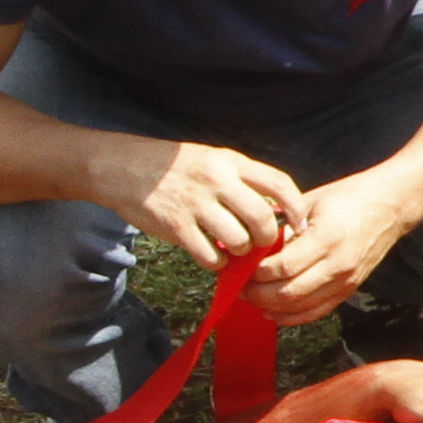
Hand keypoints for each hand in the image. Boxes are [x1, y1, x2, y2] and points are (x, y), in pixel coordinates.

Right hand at [110, 135, 305, 269]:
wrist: (123, 166)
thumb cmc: (175, 167)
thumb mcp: (213, 159)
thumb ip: (242, 180)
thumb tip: (276, 212)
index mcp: (231, 161)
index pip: (279, 184)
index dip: (296, 209)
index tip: (300, 225)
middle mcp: (217, 180)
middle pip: (263, 218)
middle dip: (267, 238)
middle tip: (260, 243)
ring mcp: (196, 203)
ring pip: (239, 241)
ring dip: (240, 252)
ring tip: (231, 247)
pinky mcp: (176, 226)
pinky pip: (210, 256)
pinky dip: (216, 262)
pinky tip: (211, 254)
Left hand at [249, 168, 422, 323]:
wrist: (391, 205)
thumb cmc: (350, 197)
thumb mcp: (311, 203)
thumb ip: (284, 227)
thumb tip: (254, 248)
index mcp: (327, 238)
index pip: (283, 267)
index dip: (257, 273)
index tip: (241, 268)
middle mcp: (338, 264)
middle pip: (289, 292)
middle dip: (259, 293)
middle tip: (240, 286)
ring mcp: (346, 280)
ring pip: (301, 307)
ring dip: (272, 307)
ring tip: (253, 298)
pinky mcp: (350, 289)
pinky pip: (317, 312)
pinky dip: (292, 317)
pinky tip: (274, 311)